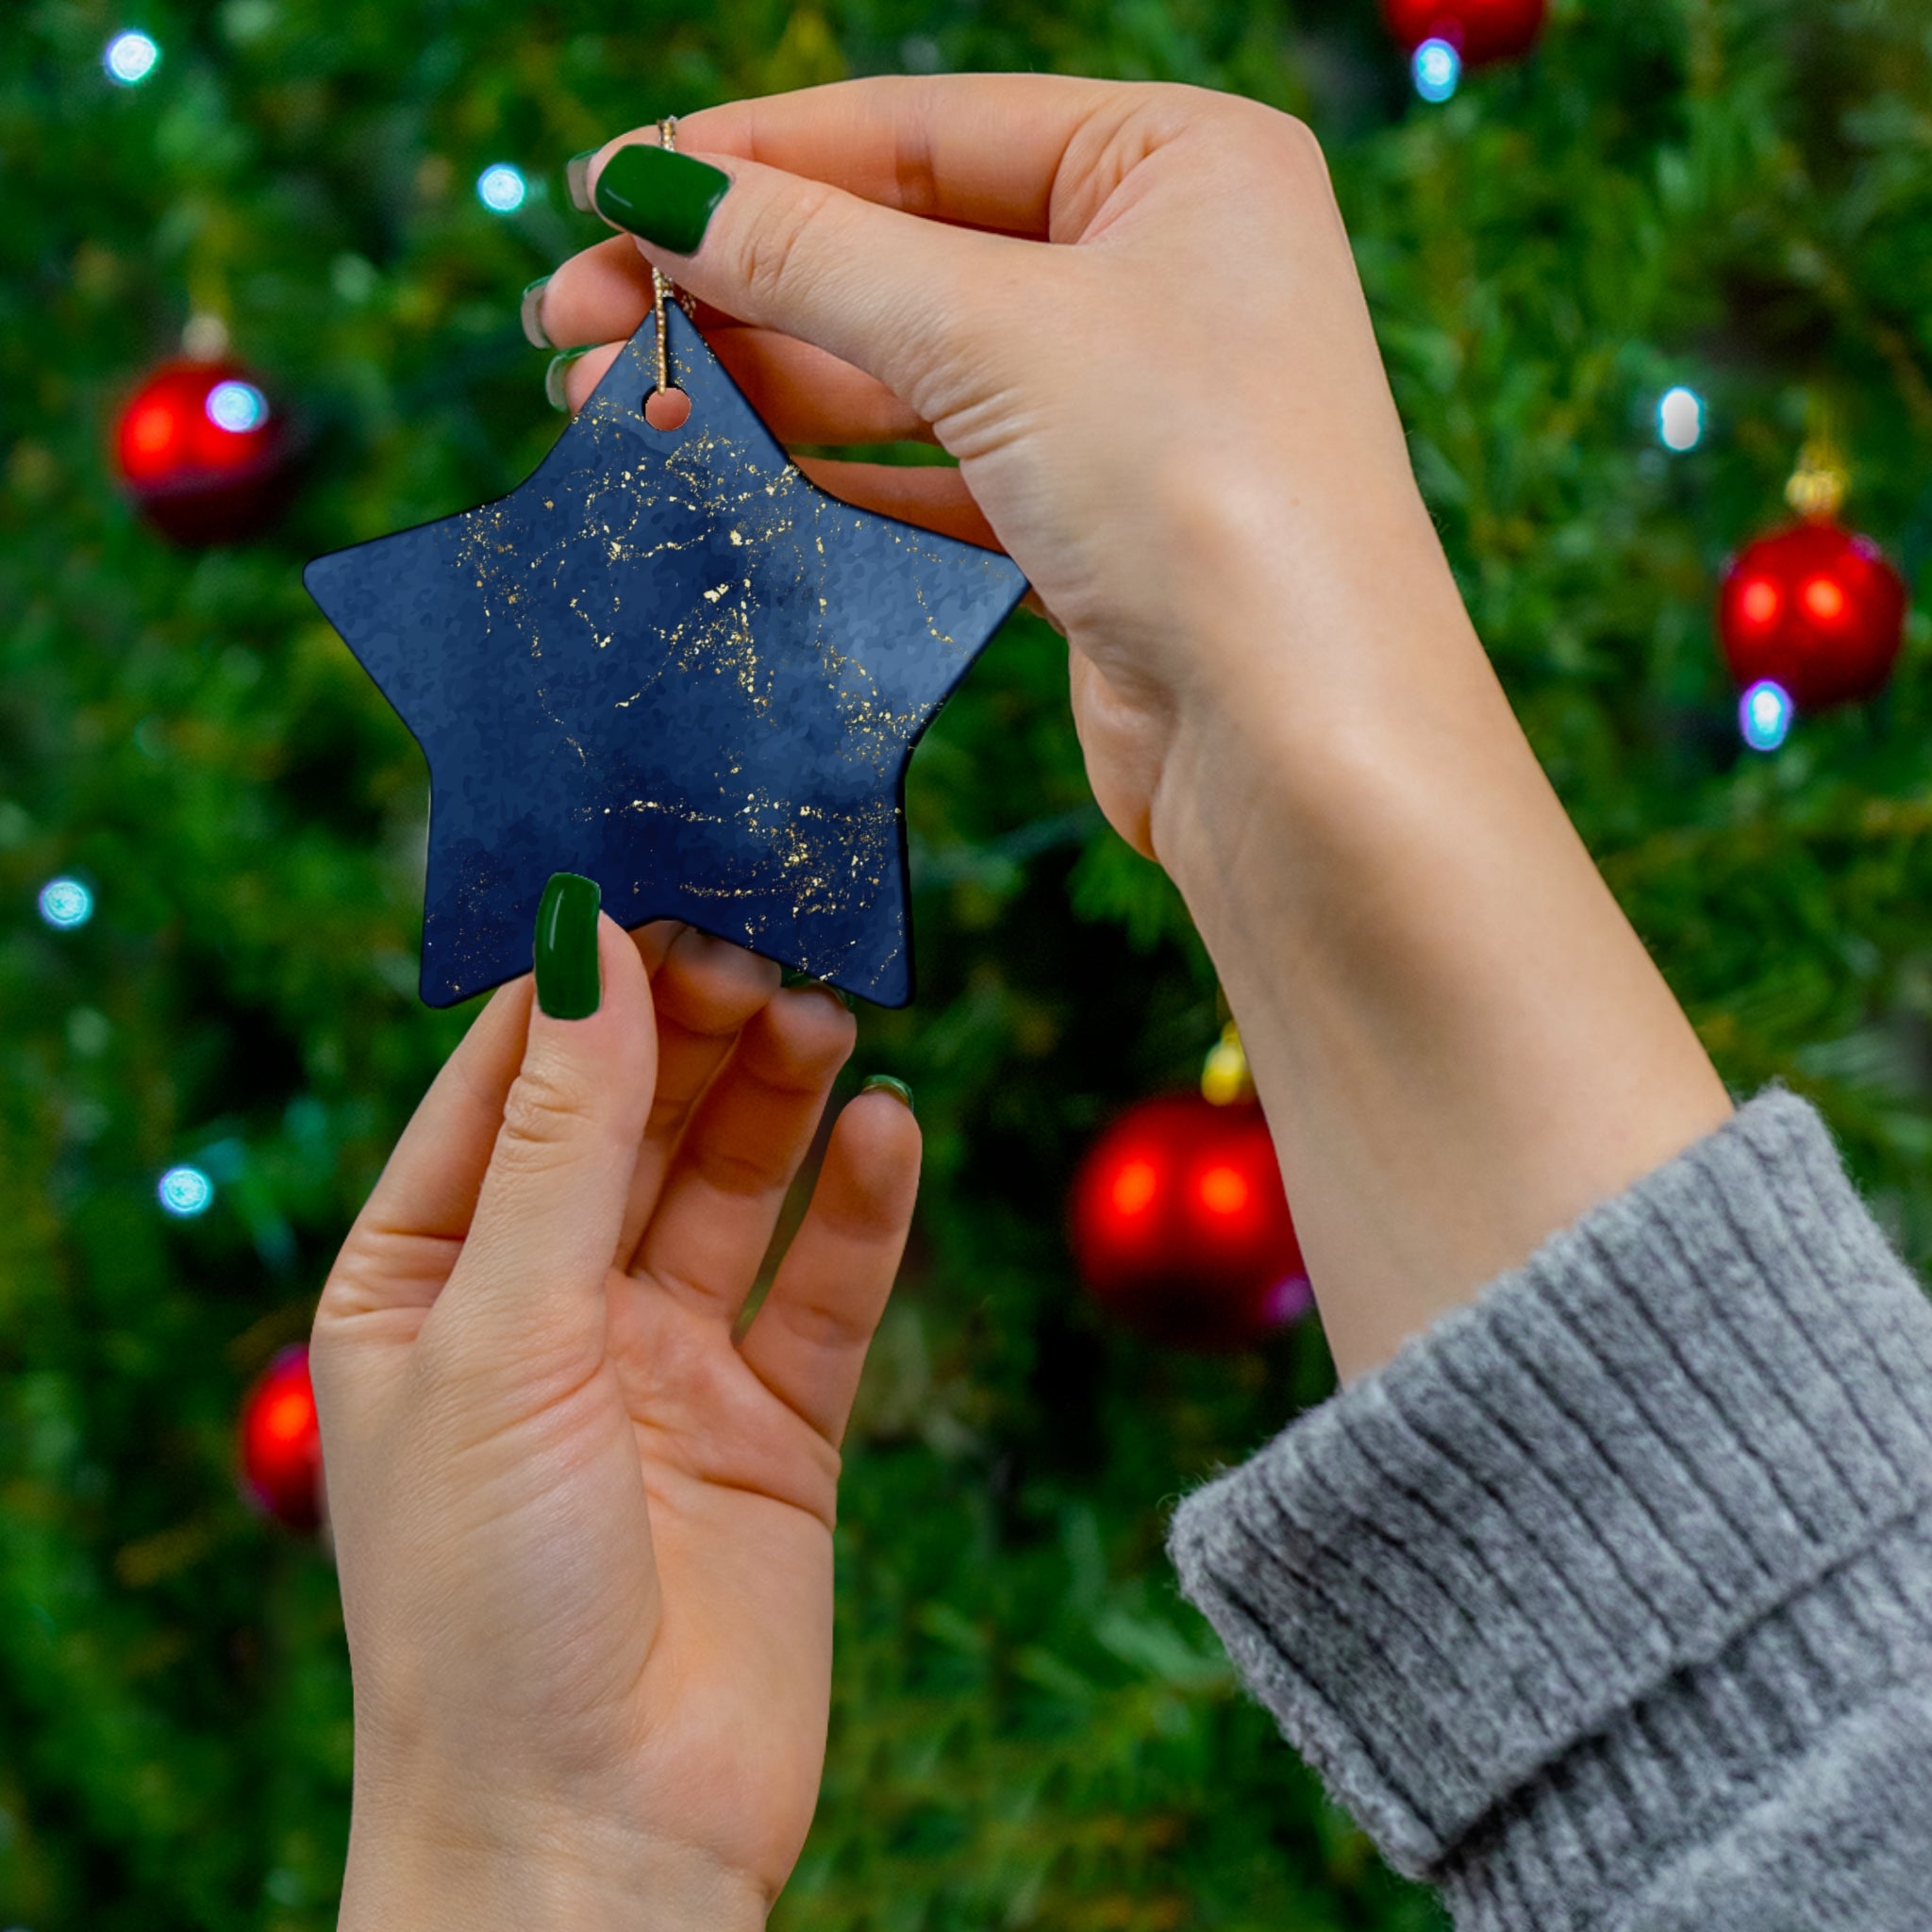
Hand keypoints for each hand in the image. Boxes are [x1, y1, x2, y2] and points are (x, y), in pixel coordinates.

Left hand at [311, 918, 918, 1929]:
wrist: (597, 1841)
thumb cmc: (485, 1602)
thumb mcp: (499, 1337)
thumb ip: (557, 1141)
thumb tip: (586, 948)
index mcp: (424, 1283)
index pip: (501, 1087)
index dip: (573, 986)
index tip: (647, 883)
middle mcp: (544, 1311)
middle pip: (631, 1121)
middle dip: (691, 1031)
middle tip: (761, 944)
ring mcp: (665, 1367)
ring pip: (733, 1185)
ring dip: (780, 1097)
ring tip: (828, 1013)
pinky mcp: (775, 1427)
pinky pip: (825, 1288)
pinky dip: (862, 1207)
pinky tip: (891, 1130)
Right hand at [537, 75, 1435, 861]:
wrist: (1301, 745)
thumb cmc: (1200, 492)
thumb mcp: (994, 333)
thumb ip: (814, 254)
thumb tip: (650, 187)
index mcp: (1179, 161)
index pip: (920, 128)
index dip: (751, 158)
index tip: (604, 190)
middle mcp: (1163, 269)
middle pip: (901, 249)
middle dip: (734, 283)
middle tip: (570, 320)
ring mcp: (1130, 404)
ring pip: (907, 369)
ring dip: (761, 384)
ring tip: (615, 402)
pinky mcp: (1094, 526)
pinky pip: (935, 474)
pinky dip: (828, 475)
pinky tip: (720, 477)